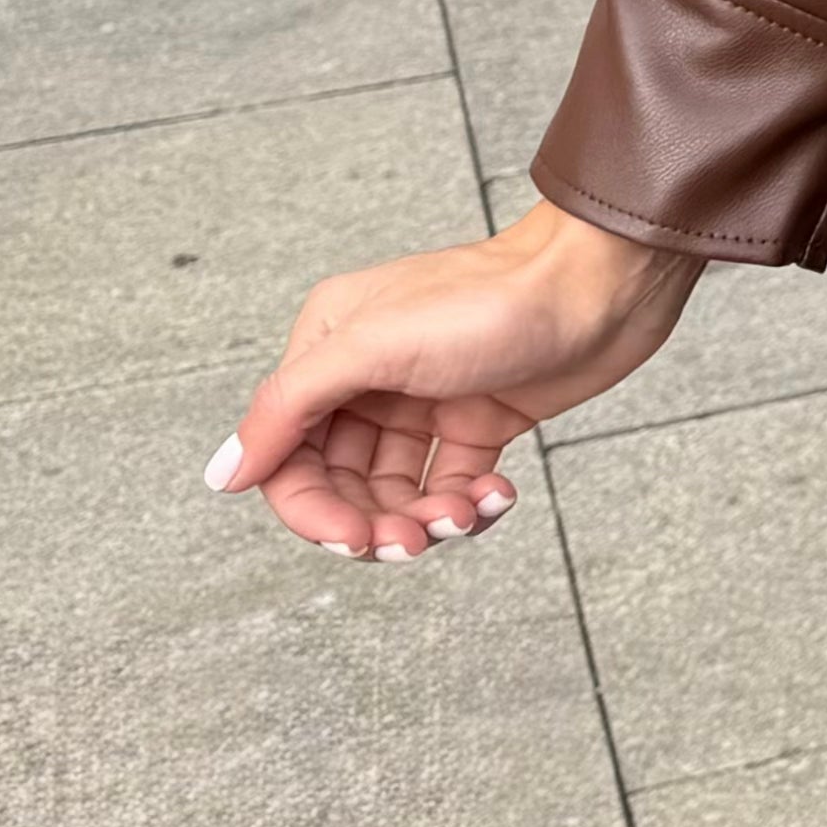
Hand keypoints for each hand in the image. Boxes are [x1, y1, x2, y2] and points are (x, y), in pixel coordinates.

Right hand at [207, 198, 698, 561]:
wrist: (601, 284)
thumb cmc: (491, 298)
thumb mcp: (374, 345)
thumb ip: (290, 407)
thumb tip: (225, 474)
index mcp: (329, 348)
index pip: (287, 455)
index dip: (311, 510)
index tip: (352, 538)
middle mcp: (369, 376)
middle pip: (339, 484)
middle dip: (373, 523)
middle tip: (412, 542)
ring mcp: (424, 401)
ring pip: (396, 493)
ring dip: (426, 520)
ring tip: (463, 514)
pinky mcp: (479, 421)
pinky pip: (450, 486)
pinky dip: (468, 505)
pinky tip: (497, 494)